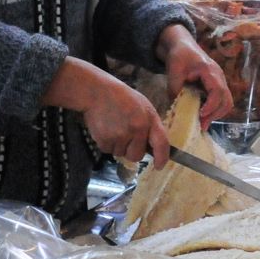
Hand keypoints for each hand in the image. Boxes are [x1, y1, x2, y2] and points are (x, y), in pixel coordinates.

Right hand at [44, 58, 169, 167]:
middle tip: (126, 137)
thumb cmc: (122, 98)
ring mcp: (120, 135)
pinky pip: (108, 151)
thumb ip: (149, 125)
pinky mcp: (105, 140)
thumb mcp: (143, 107)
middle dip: (132, 151)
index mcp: (150, 119)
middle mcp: (137, 129)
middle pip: (137, 156)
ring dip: (118, 146)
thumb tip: (152, 146)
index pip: (161, 143)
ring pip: (121, 154)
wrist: (97, 92)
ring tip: (114, 127)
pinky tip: (106, 129)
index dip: (162, 157)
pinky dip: (107, 144)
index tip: (159, 166)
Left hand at [158, 24, 232, 127]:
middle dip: (215, 114)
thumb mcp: (173, 72)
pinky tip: (202, 115)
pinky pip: (221, 101)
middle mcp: (219, 77)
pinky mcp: (217, 86)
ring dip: (216, 114)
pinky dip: (215, 110)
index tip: (201, 114)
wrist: (183, 46)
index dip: (211, 105)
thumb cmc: (179, 56)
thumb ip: (175, 90)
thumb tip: (177, 110)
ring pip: (227, 102)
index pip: (218, 91)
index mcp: (210, 71)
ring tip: (202, 123)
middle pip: (227, 100)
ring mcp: (220, 81)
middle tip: (201, 125)